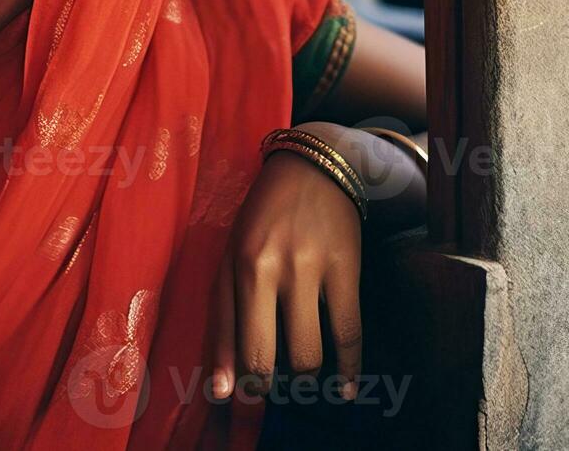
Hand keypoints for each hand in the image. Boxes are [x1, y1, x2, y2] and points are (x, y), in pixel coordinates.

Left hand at [205, 145, 363, 403]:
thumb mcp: (231, 258)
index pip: (231, 344)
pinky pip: (349, 333)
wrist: (315, 168)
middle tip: (267, 385)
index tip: (231, 399)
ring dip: (302, 375)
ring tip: (299, 367)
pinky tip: (344, 388)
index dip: (232, 381)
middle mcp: (270, 268)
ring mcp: (311, 269)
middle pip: (264, 357)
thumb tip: (220, 388)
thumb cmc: (262, 219)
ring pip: (306, 355)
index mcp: (237, 266)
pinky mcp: (347, 270)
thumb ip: (223, 318)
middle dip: (263, 384)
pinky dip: (348, 370)